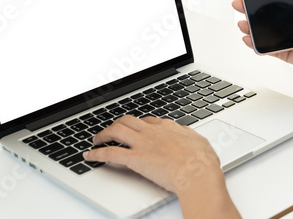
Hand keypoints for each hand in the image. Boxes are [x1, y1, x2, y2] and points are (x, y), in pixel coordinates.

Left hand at [84, 115, 240, 217]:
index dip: (138, 124)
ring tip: (96, 139)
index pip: (148, 121)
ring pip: (116, 130)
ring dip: (103, 134)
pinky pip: (110, 152)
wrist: (197, 173)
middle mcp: (152, 131)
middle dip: (117, 123)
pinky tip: (90, 155)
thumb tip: (187, 134)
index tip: (134, 128)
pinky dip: (97, 153)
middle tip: (111, 130)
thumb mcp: (200, 142)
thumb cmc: (202, 162)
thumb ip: (189, 137)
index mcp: (168, 127)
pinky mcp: (135, 158)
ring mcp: (142, 143)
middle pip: (128, 120)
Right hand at [232, 0, 292, 74]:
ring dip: (248, 27)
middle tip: (239, 4)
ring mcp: (283, 39)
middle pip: (263, 17)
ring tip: (242, 22)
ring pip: (261, 32)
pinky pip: (264, 48)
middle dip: (249, 11)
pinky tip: (247, 38)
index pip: (274, 4)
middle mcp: (287, 25)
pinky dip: (253, 44)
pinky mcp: (281, 52)